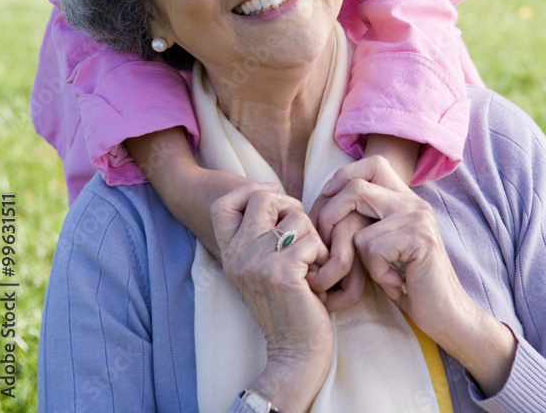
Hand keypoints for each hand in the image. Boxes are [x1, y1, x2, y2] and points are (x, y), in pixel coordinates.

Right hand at [211, 184, 333, 411]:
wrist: (294, 354)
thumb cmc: (286, 307)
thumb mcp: (259, 270)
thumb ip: (258, 236)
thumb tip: (272, 193)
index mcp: (229, 254)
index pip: (221, 204)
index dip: (248, 191)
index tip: (272, 200)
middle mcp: (238, 256)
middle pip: (263, 198)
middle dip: (291, 207)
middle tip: (302, 234)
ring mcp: (258, 263)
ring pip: (296, 217)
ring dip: (313, 236)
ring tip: (311, 263)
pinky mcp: (283, 273)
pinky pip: (312, 240)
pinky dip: (323, 255)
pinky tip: (318, 277)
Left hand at [320, 156, 516, 397]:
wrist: (446, 313)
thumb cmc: (408, 282)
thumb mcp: (385, 244)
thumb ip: (368, 219)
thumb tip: (326, 200)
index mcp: (406, 198)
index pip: (372, 163)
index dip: (343, 177)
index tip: (326, 201)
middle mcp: (413, 201)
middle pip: (356, 188)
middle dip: (330, 217)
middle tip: (327, 248)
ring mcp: (417, 217)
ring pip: (359, 228)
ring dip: (361, 260)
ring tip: (382, 274)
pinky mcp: (418, 238)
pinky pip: (372, 250)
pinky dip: (378, 274)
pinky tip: (397, 283)